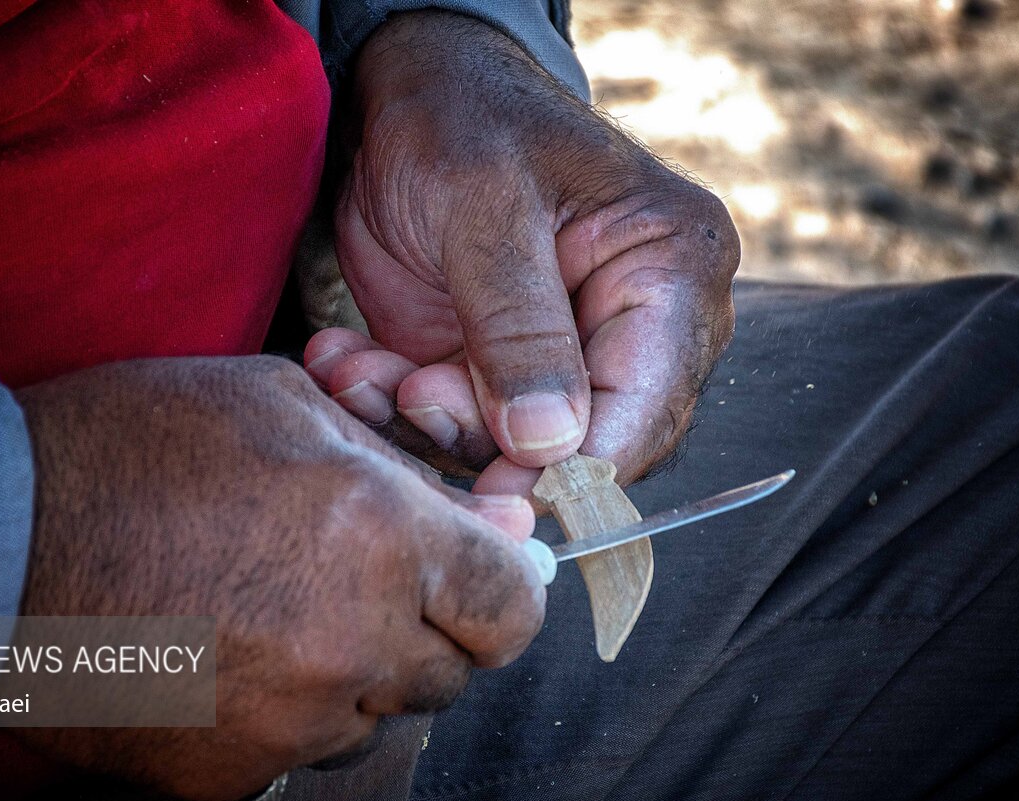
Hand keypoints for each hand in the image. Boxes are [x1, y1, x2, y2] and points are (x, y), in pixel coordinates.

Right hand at [10, 356, 544, 800]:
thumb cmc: (130, 450)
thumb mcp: (278, 403)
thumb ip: (399, 466)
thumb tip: (486, 526)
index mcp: (379, 537)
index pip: (513, 609)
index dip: (506, 592)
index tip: (486, 576)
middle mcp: (354, 642)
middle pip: (454, 671)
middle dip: (430, 626)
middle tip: (364, 577)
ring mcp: (294, 720)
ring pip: (380, 716)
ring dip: (361, 670)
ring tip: (283, 608)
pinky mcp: (235, 769)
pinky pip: (305, 751)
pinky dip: (293, 711)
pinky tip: (234, 652)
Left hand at [305, 11, 738, 498]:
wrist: (403, 96)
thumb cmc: (463, 118)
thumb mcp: (486, 207)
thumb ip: (518, 327)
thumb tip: (550, 446)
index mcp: (670, 271)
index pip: (649, 406)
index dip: (577, 467)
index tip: (497, 485)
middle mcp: (631, 326)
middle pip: (583, 444)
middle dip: (484, 440)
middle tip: (411, 392)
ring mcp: (560, 353)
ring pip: (506, 448)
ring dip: (421, 422)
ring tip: (361, 369)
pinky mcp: (494, 369)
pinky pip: (452, 424)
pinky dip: (393, 407)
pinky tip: (348, 363)